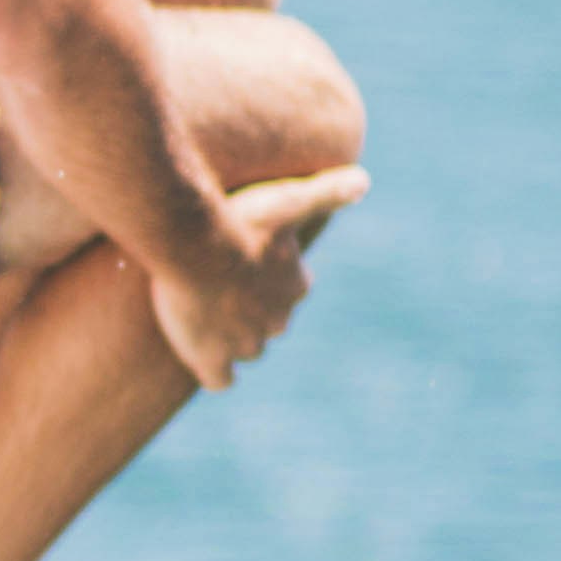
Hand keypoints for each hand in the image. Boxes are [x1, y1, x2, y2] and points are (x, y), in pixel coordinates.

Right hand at [148, 166, 367, 389]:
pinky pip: (220, 379)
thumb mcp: (288, 197)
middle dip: (251, 311)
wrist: (194, 244)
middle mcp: (277, 320)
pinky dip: (215, 372)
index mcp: (295, 286)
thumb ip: (328, 191)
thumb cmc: (241, 218)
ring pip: (247, 349)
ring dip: (231, 338)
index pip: (290, 290)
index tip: (248, 263)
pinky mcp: (211, 359)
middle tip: (221, 287)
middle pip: (269, 322)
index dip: (269, 279)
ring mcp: (245, 344)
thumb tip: (365, 181)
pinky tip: (202, 356)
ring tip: (203, 316)